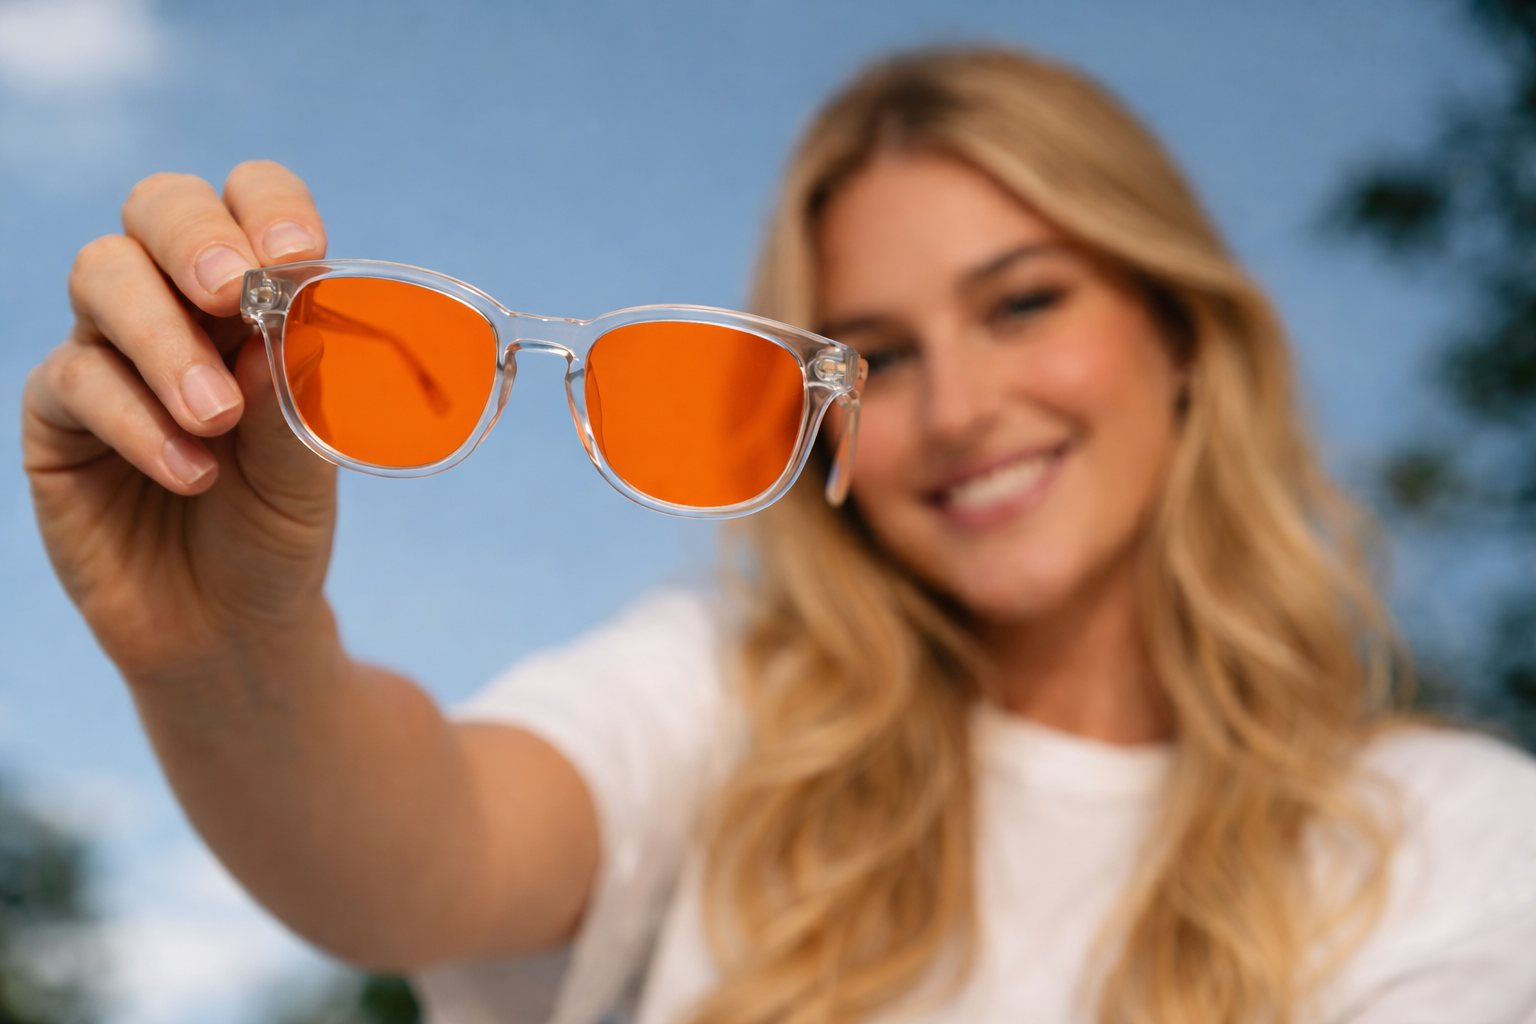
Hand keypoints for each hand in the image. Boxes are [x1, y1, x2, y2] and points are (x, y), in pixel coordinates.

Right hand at [23, 161, 336, 685]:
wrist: (230, 625)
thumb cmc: (278, 528)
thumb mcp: (310, 469)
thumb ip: (298, 394)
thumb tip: (288, 315)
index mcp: (256, 296)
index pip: (252, 202)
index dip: (270, 208)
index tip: (298, 255)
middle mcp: (177, 304)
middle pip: (158, 208)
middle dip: (194, 238)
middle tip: (231, 292)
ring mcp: (110, 350)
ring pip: (104, 276)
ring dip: (165, 341)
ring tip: (218, 418)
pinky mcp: (58, 413)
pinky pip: (77, 380)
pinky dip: (137, 421)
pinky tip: (190, 473)